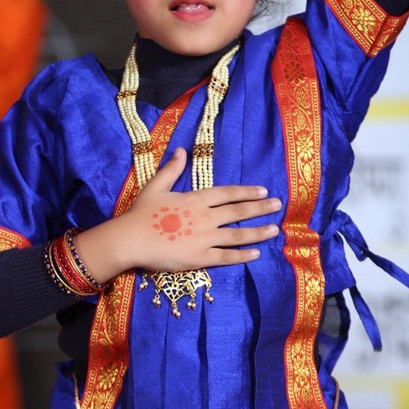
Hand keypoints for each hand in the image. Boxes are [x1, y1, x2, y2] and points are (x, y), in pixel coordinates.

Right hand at [75, 148, 280, 283]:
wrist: (130, 240)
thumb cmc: (141, 213)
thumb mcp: (155, 187)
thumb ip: (171, 169)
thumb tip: (182, 150)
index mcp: (195, 199)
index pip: (227, 193)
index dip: (247, 192)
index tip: (263, 190)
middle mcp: (205, 217)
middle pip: (238, 212)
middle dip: (260, 208)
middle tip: (278, 206)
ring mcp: (204, 238)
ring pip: (237, 235)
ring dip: (258, 231)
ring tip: (274, 229)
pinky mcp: (200, 258)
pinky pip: (226, 257)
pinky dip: (242, 255)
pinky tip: (256, 253)